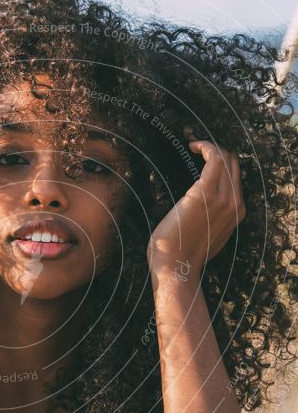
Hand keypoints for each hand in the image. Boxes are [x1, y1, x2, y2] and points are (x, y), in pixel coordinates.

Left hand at [147, 127, 245, 275]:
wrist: (176, 267)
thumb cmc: (181, 255)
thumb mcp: (205, 236)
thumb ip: (210, 221)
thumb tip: (201, 211)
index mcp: (236, 214)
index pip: (235, 177)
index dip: (221, 161)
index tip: (203, 155)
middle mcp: (236, 204)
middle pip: (234, 164)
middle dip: (216, 150)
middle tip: (196, 147)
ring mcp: (224, 199)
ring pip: (226, 158)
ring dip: (210, 146)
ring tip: (193, 145)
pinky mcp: (206, 194)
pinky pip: (215, 158)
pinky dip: (205, 146)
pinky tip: (193, 146)